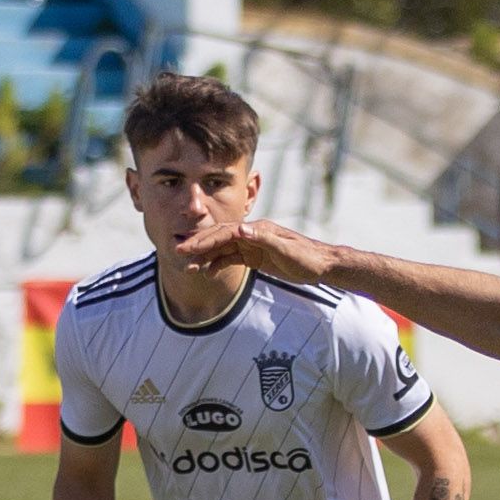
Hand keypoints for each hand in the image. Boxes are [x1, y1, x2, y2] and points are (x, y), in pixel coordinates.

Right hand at [172, 217, 337, 283]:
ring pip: (222, 249)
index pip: (224, 232)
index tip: (187, 247)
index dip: (204, 240)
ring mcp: (253, 245)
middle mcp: (252, 235)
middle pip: (219, 238)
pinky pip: (232, 259)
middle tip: (177, 252)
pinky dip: (218, 264)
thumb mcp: (286, 250)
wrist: (322, 266)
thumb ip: (263, 239)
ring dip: (204, 256)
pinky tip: (206, 271)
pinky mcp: (256, 257)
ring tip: (187, 266)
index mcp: (256, 230)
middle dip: (198, 245)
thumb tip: (240, 228)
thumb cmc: (307, 258)